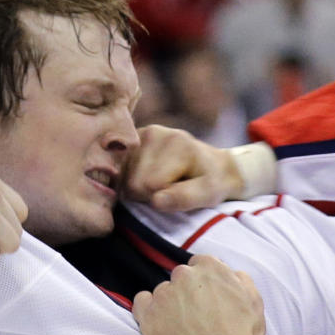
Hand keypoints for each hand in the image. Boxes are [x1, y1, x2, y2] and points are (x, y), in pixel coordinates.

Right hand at [125, 124, 243, 210]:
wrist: (215, 166)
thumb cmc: (212, 182)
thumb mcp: (208, 194)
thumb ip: (184, 198)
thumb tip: (156, 202)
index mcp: (175, 143)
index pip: (148, 186)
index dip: (159, 198)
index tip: (177, 193)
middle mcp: (154, 132)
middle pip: (132, 182)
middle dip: (149, 193)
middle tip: (171, 188)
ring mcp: (140, 133)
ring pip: (123, 178)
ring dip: (141, 187)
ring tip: (163, 181)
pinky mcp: (132, 139)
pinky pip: (119, 171)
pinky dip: (132, 179)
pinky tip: (150, 176)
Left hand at [132, 254, 266, 334]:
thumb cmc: (244, 333)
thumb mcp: (253, 296)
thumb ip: (236, 277)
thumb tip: (227, 273)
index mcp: (209, 267)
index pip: (199, 263)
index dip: (204, 281)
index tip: (206, 295)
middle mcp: (184, 277)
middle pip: (181, 277)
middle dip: (188, 291)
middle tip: (198, 313)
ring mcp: (164, 297)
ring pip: (163, 292)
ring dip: (170, 304)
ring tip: (183, 326)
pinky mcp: (150, 317)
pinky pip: (141, 303)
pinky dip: (148, 310)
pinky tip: (159, 321)